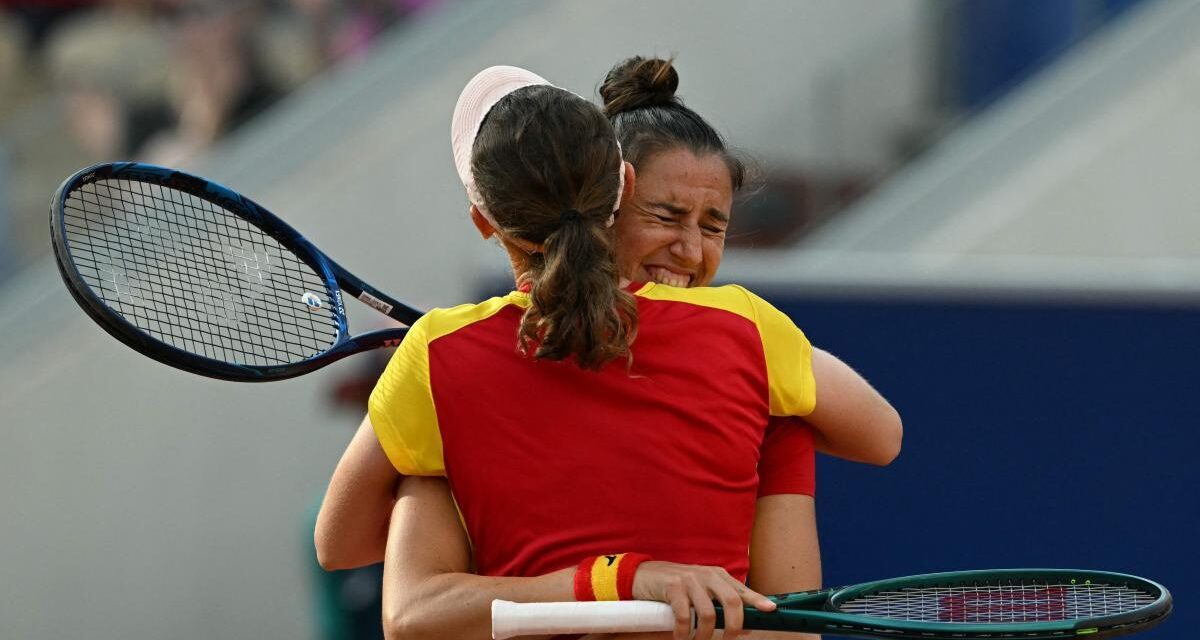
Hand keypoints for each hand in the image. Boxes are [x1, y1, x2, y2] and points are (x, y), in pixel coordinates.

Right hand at [632, 561, 775, 639]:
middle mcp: (707, 575)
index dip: (757, 600)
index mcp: (717, 575)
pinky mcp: (673, 587)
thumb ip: (721, 605)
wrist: (642, 574)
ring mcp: (690, 580)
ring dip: (704, 635)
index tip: (770, 610)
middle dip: (733, 627)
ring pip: (709, 614)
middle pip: (731, 602)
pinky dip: (683, 632)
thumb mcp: (701, 591)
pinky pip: (684, 616)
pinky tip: (680, 637)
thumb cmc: (675, 586)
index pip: (741, 590)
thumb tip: (744, 628)